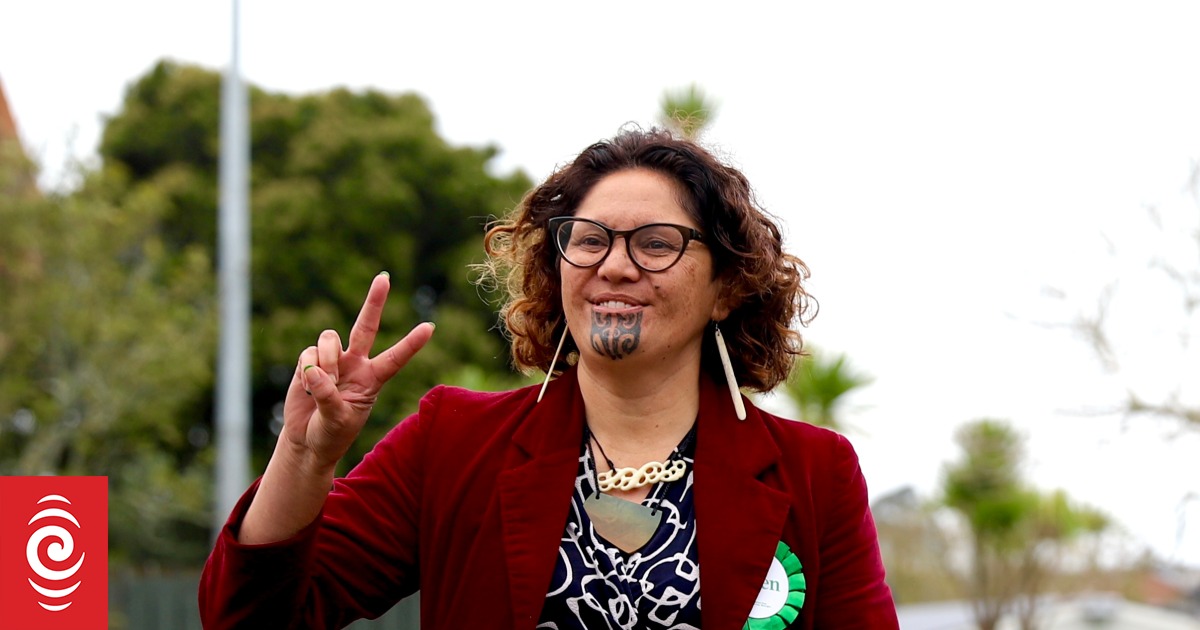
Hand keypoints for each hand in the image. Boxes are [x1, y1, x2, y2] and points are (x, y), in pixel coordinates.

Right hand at [280, 272, 434, 471]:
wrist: (307, 441)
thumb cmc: (331, 433)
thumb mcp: (336, 420)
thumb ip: (328, 396)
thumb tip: (315, 369)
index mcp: (373, 379)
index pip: (395, 358)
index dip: (411, 343)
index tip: (430, 327)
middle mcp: (356, 363)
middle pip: (366, 326)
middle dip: (374, 301)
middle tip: (384, 277)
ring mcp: (333, 360)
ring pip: (330, 339)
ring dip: (326, 360)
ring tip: (325, 384)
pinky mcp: (310, 361)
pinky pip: (309, 352)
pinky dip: (308, 369)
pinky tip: (307, 388)